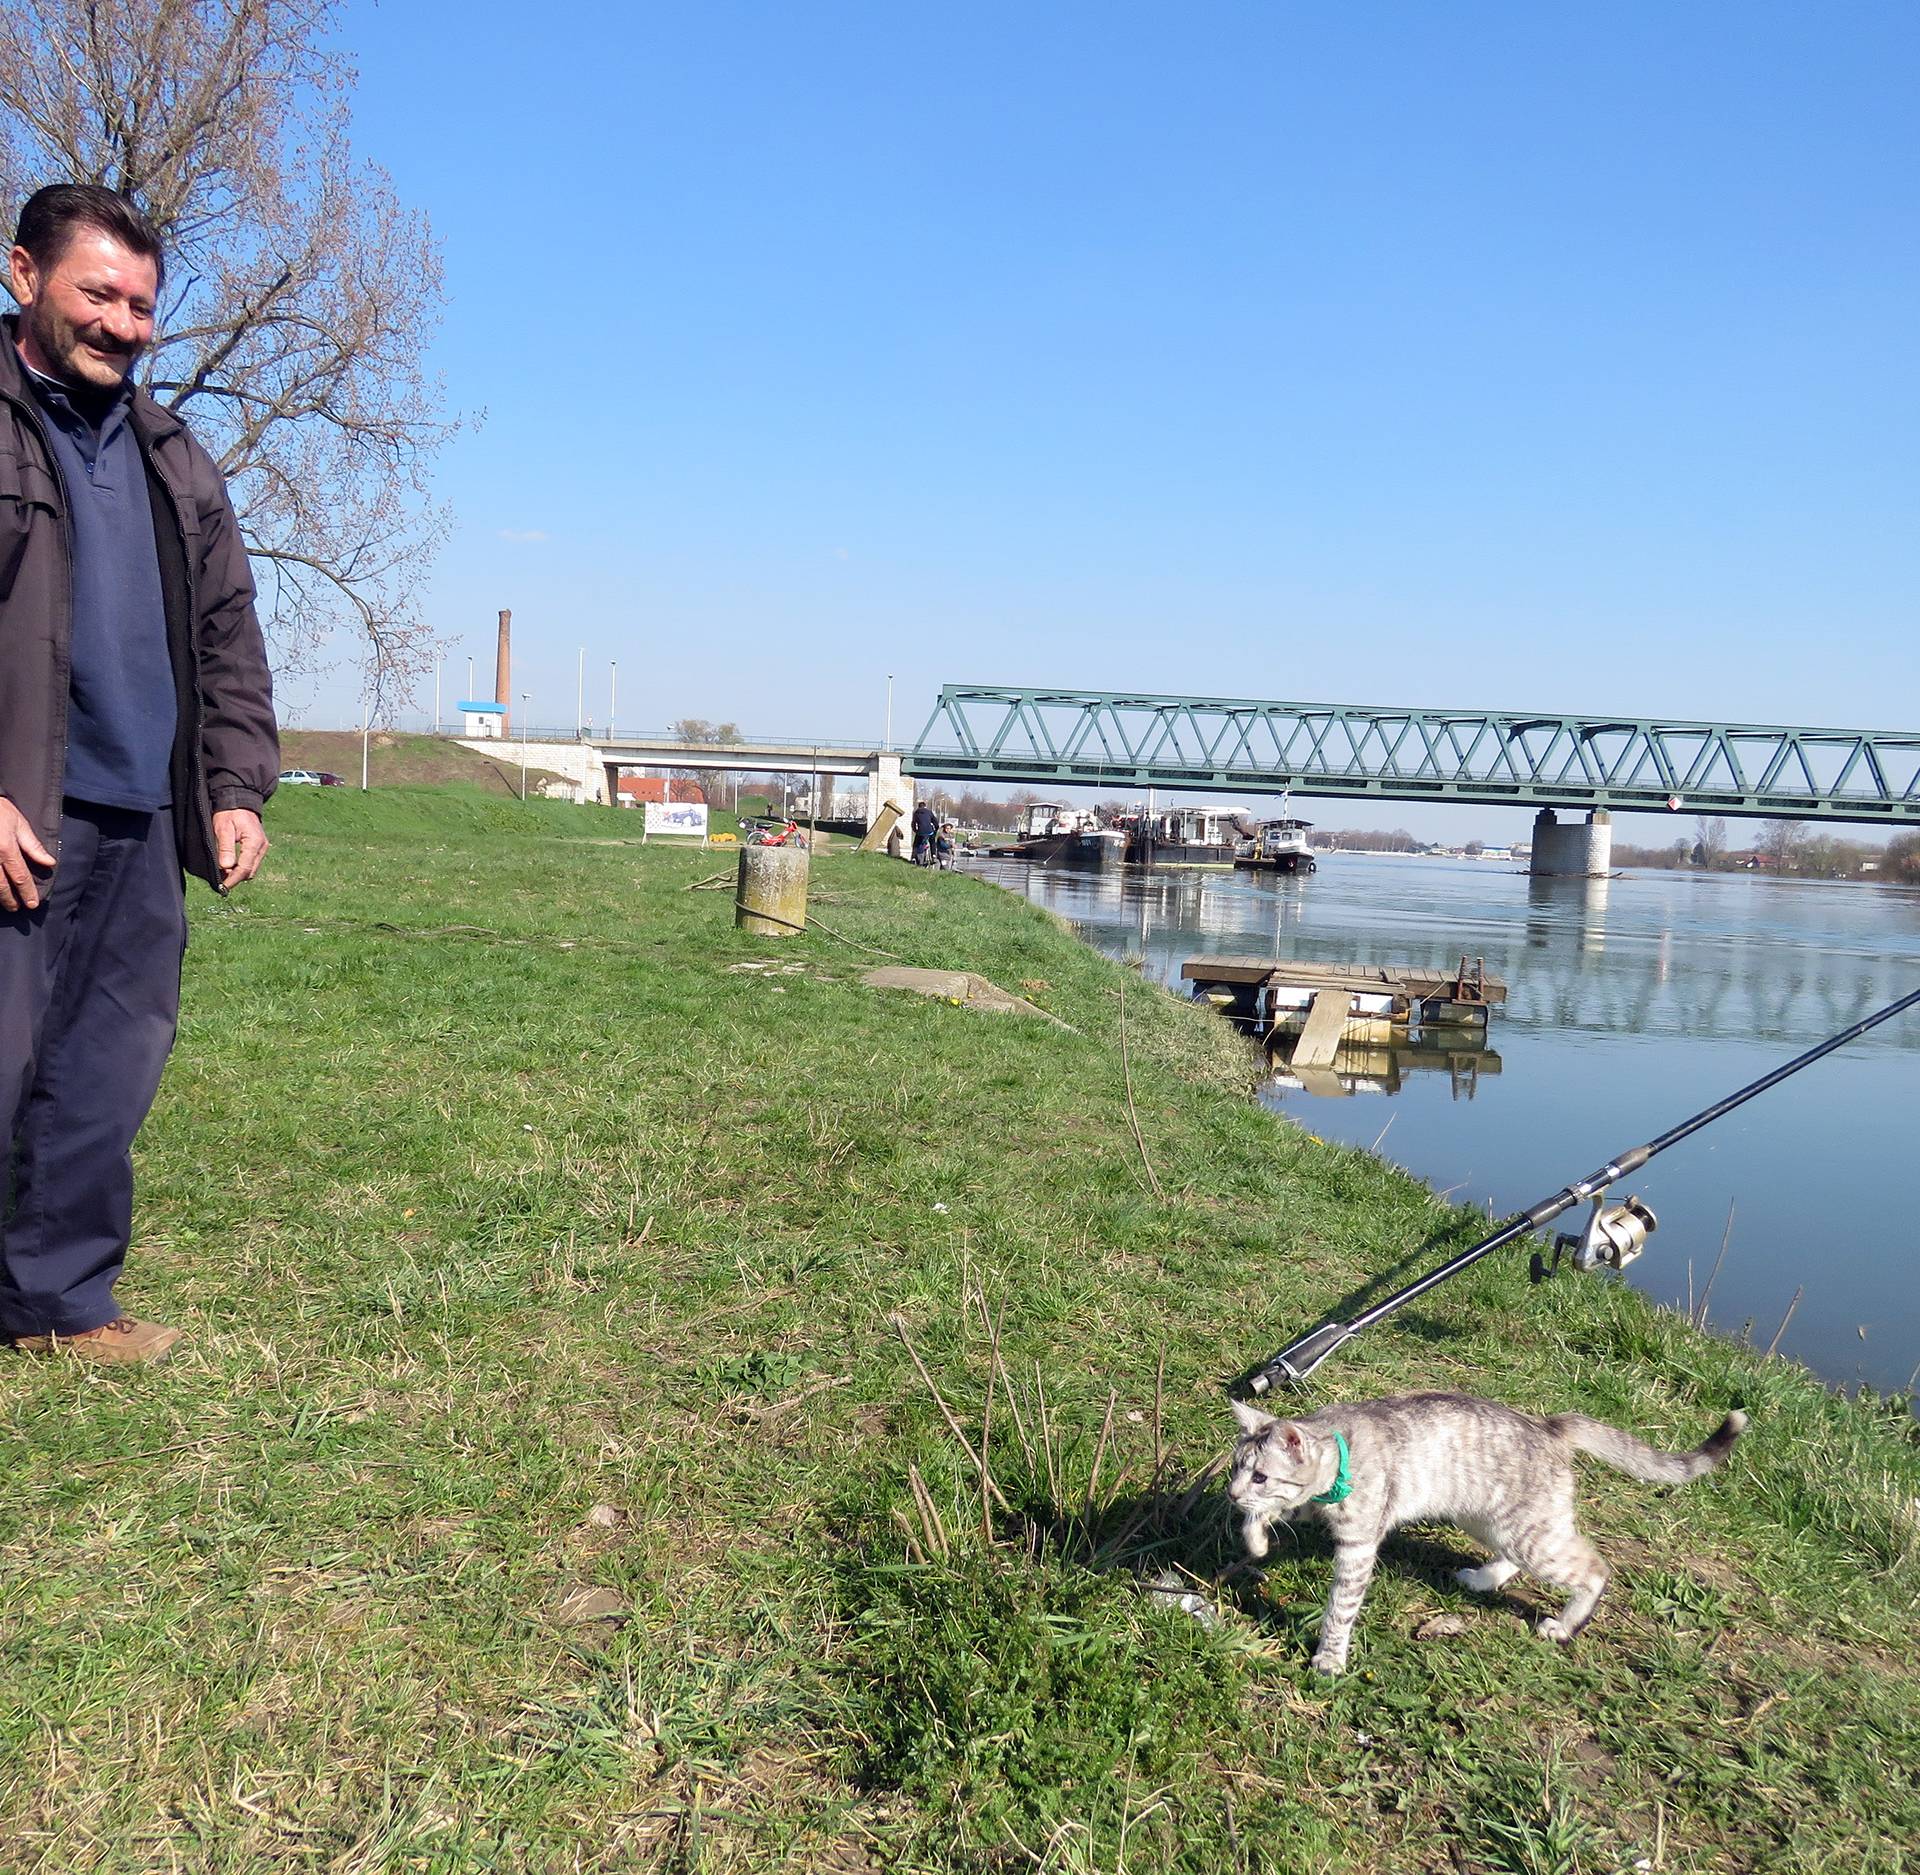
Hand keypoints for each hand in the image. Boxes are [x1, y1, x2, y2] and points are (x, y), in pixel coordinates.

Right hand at [0, 797, 53, 911]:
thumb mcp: (18, 823)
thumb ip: (33, 846)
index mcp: (6, 849)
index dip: (27, 892)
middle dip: (9, 899)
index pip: (20, 876)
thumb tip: (50, 863)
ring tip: (4, 902)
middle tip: (17, 908)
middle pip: (0, 885)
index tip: (32, 904)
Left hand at [213, 808, 267, 890]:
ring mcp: (262, 847)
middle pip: (250, 871)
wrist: (239, 800)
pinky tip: (230, 865)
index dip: (233, 880)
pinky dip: (242, 867)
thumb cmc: (229, 813)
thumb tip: (226, 867)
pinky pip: (252, 862)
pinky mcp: (260, 846)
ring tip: (223, 873)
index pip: (244, 868)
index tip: (222, 888)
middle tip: (220, 881)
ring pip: (252, 868)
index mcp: (254, 843)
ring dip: (239, 873)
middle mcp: (262, 847)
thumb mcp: (223, 828)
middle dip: (236, 878)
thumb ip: (225, 848)